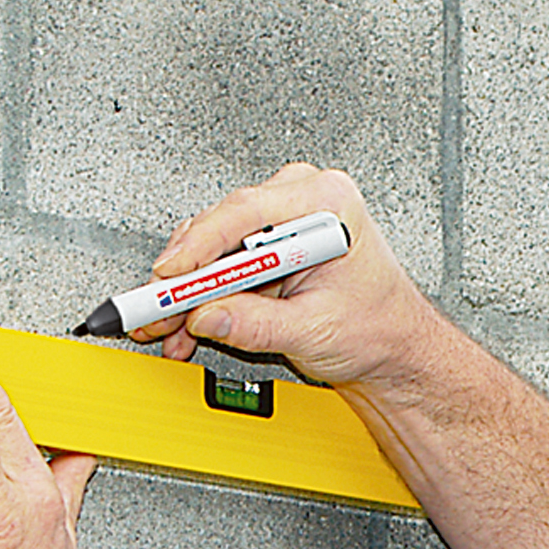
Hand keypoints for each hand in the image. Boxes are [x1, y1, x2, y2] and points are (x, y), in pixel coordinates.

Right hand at [133, 164, 450, 397]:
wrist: (395, 348)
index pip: (245, 212)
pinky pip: (225, 265)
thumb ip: (256, 324)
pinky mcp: (269, 245)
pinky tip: (187, 326)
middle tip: (153, 309)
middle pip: (222, 229)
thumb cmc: (378, 328)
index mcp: (326, 204)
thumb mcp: (314, 330)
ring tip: (166, 327)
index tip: (170, 275)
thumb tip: (207, 315)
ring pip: (216, 249)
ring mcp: (284, 220)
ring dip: (190, 293)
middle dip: (185, 277)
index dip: (198, 246)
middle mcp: (304, 200)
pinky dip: (205, 297)